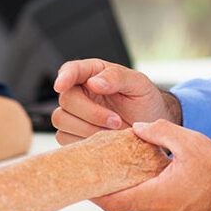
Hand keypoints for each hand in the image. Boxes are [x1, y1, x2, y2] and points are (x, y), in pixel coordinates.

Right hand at [51, 58, 178, 144]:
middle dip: (91, 113)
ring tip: (112, 132)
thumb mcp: (139, 84)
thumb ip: (117, 77)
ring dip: (87, 128)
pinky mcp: (72, 134)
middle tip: (116, 121)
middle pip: (67, 99)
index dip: (64, 77)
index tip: (60, 85)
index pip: (71, 69)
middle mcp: (80, 91)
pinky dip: (83, 141)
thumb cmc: (145, 102)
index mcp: (93, 73)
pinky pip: (64, 138)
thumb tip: (94, 82)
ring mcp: (74, 113)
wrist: (150, 127)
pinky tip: (102, 140)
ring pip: (61, 119)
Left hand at [94, 120, 210, 210]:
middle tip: (101, 163)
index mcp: (157, 197)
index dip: (92, 190)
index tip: (80, 178)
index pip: (111, 200)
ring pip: (139, 203)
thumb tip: (137, 128)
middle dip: (110, 183)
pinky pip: (154, 206)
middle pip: (122, 201)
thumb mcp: (191, 142)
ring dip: (131, 185)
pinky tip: (151, 173)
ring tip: (125, 163)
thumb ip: (159, 132)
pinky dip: (147, 191)